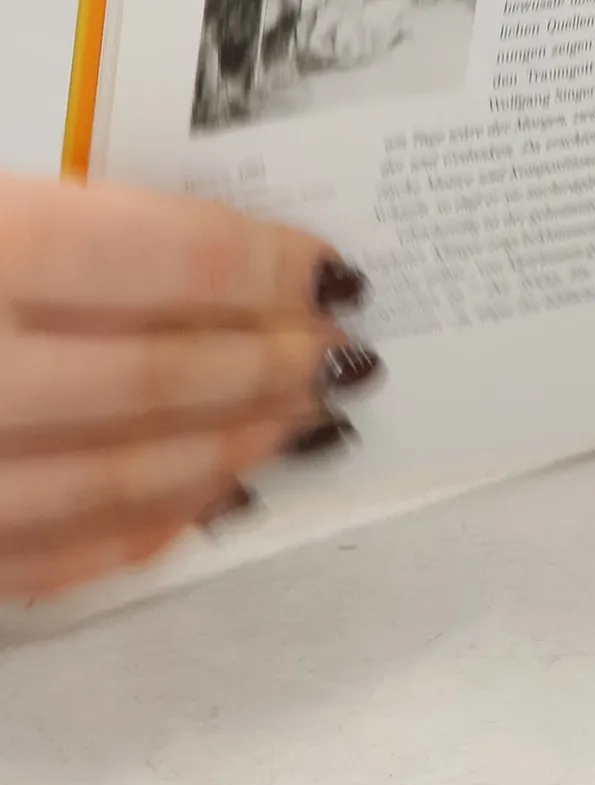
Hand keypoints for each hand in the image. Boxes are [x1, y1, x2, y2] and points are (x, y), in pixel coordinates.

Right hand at [0, 176, 377, 600]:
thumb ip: (90, 228)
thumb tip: (232, 259)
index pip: (173, 260)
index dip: (271, 268)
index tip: (332, 270)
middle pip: (163, 376)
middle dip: (273, 365)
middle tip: (340, 353)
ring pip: (125, 478)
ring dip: (237, 447)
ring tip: (306, 420)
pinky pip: (64, 556)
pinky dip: (156, 522)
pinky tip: (218, 492)